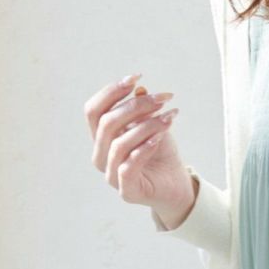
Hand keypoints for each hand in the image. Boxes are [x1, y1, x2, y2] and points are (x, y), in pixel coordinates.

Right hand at [84, 71, 189, 212]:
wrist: (176, 183)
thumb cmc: (159, 152)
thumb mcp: (152, 124)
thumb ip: (141, 109)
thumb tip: (139, 89)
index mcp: (101, 137)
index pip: (93, 110)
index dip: (111, 91)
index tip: (136, 77)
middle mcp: (101, 155)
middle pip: (107, 123)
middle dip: (136, 106)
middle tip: (162, 98)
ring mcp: (111, 175)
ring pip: (119, 144)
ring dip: (146, 126)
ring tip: (169, 117)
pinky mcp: (126, 191)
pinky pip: (127, 167)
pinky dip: (144, 149)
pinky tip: (160, 139)